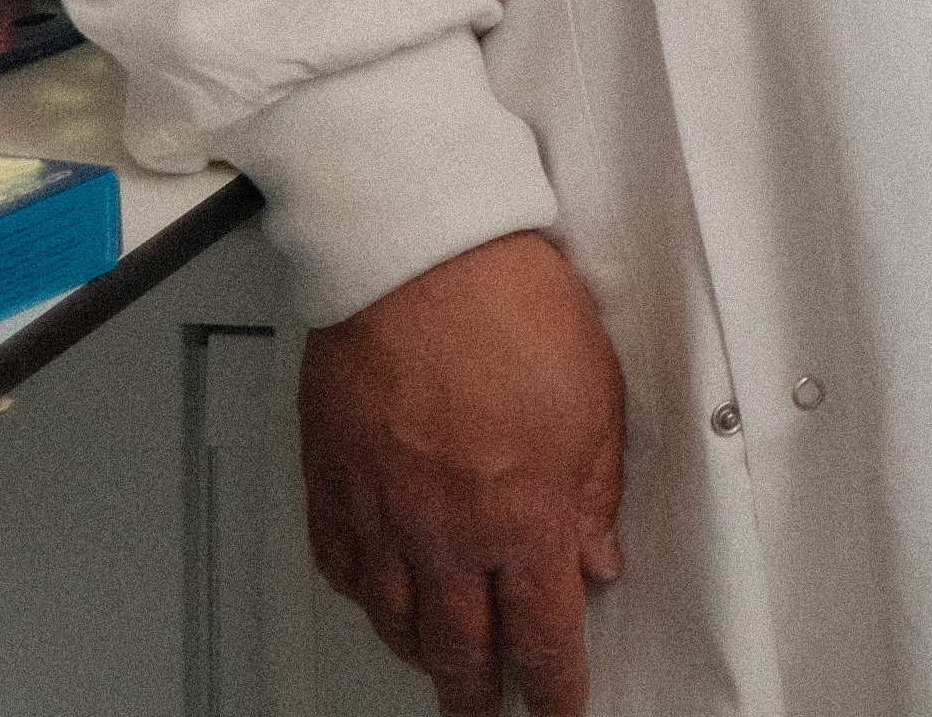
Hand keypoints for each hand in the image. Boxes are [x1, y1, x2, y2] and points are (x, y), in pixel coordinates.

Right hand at [301, 230, 627, 716]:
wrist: (419, 260)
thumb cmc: (509, 309)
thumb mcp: (597, 403)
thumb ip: (594, 496)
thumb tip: (598, 558)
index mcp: (521, 520)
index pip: (543, 634)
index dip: (556, 683)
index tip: (562, 703)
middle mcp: (445, 534)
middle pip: (459, 646)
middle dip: (478, 690)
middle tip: (489, 708)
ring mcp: (381, 514)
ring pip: (395, 618)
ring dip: (420, 652)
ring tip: (436, 663)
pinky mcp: (333, 482)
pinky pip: (342, 567)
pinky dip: (363, 595)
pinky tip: (375, 596)